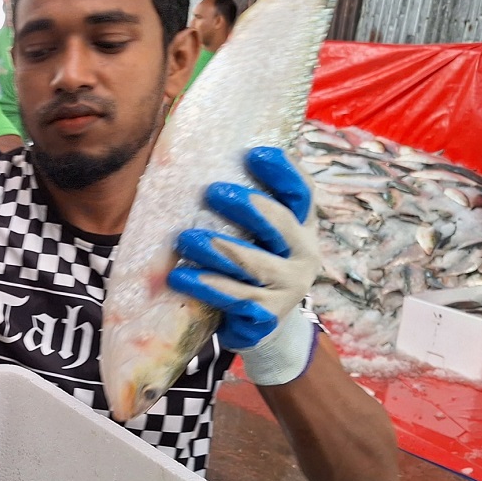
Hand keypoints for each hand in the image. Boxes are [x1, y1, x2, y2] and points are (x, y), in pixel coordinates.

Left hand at [167, 147, 320, 382]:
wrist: (262, 327)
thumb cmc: (251, 269)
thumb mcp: (258, 237)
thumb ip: (244, 209)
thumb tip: (200, 162)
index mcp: (302, 227)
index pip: (302, 193)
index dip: (283, 172)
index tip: (255, 153)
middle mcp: (303, 254)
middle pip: (278, 223)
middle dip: (246, 206)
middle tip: (211, 191)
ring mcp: (288, 287)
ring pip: (250, 262)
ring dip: (214, 248)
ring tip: (183, 239)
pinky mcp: (266, 315)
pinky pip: (233, 297)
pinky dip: (204, 285)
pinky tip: (179, 277)